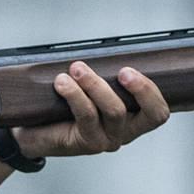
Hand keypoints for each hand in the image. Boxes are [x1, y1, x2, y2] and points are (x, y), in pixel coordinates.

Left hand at [10, 61, 170, 159]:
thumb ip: (105, 75)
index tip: (129, 70)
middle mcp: (125, 132)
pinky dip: (75, 94)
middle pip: (148, 114)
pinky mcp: (88, 142)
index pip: (158, 112)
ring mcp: (108, 139)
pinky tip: (63, 83)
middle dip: (138, 87)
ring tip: (77, 69)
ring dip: (97, 84)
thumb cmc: (65, 107)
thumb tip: (107, 50)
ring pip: (115, 111)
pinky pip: (87, 115)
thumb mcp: (91, 88)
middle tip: (122, 70)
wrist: (34, 132)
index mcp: (134, 118)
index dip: (152, 92)